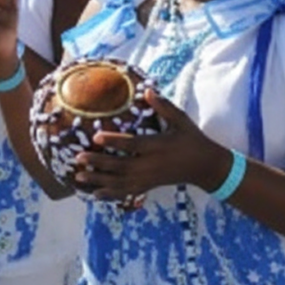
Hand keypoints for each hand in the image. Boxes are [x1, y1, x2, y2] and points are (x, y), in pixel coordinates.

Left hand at [73, 89, 228, 200]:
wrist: (205, 167)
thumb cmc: (192, 139)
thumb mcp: (181, 120)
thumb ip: (164, 106)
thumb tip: (148, 90)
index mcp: (158, 146)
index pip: (132, 145)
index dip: (114, 141)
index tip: (96, 137)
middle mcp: (151, 165)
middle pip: (121, 166)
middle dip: (99, 163)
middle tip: (79, 158)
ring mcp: (149, 178)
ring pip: (120, 182)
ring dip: (99, 180)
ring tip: (80, 177)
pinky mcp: (148, 186)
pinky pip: (126, 192)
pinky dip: (110, 194)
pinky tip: (95, 194)